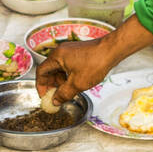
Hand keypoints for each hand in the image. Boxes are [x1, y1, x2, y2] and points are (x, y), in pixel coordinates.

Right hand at [36, 15, 152, 105]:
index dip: (41, 85)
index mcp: (57, 57)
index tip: (44, 96)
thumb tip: (55, 101)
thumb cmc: (95, 63)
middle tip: (55, 96)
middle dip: (51, 84)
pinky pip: (67, 65)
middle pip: (49, 70)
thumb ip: (64, 93)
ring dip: (60, 81)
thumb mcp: (77, 83)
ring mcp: (69, 51)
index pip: (41, 72)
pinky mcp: (77, 52)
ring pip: (59, 68)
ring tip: (66, 91)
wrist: (111, 50)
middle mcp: (61, 52)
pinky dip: (67, 75)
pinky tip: (74, 83)